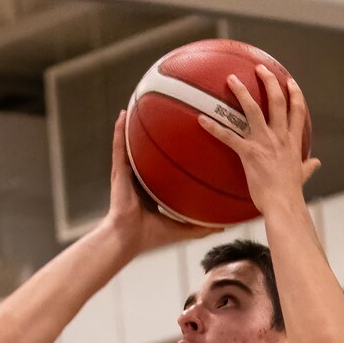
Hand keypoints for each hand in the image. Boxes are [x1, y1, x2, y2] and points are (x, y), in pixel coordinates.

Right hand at [102, 110, 218, 252]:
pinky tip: (123, 115)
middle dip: (161, 133)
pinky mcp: (118, 172)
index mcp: (155, 189)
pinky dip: (119, 131)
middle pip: (153, 151)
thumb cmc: (150, 237)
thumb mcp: (182, 228)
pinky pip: (120, 148)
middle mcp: (142, 177)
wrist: (127, 240)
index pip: (168, 167)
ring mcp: (128, 173)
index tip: (193, 139)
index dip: (178, 153)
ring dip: (137, 125)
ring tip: (144, 102)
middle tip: (174, 113)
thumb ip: (202, 226)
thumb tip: (224, 225)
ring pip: (134, 144)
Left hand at [197, 65, 320, 214]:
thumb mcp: (302, 176)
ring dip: (242, 92)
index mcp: (292, 142)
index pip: (297, 111)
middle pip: (277, 101)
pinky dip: (214, 127)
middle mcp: (279, 137)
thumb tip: (315, 163)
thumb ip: (307, 167)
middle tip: (261, 68)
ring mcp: (264, 143)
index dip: (295, 94)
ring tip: (232, 79)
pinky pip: (228, 136)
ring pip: (253, 110)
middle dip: (269, 81)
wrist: (283, 204)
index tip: (290, 82)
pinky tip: (201, 119)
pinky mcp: (249, 153)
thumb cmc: (291, 193)